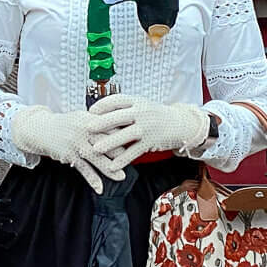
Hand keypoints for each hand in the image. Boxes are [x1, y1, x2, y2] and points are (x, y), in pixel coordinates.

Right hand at [9, 105, 125, 194]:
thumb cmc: (67, 124)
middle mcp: (84, 131)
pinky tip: (100, 188)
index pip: (111, 127)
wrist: (42, 129)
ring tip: (121, 177)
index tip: (138, 139)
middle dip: (121, 153)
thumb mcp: (82, 117)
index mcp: (90, 120)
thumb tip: (122, 125)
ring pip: (96, 158)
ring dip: (109, 169)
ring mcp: (76, 143)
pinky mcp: (69, 155)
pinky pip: (83, 169)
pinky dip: (92, 179)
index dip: (124, 134)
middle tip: (135, 159)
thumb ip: (100, 122)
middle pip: (106, 143)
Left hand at [86, 95, 210, 169]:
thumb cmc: (155, 114)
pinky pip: (134, 152)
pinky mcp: (150, 142)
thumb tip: (98, 110)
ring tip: (96, 149)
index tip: (90, 111)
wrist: (179, 123)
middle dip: (101, 123)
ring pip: (125, 136)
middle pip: (118, 117)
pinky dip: (123, 160)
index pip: (116, 100)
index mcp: (137, 101)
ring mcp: (146, 127)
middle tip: (87, 128)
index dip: (102, 105)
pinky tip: (112, 166)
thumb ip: (124, 107)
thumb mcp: (141, 105)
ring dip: (109, 143)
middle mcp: (142, 112)